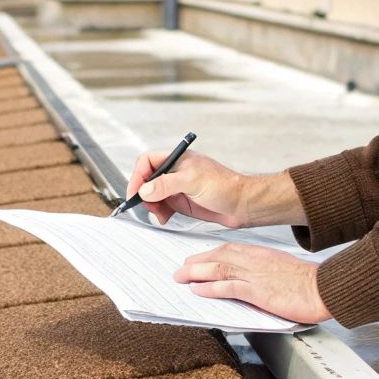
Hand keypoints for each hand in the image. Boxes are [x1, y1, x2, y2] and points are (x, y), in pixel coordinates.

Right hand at [127, 150, 249, 226]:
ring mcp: (178, 187)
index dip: (138, 175)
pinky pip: (163, 206)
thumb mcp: (192, 181)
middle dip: (144, 194)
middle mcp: (175, 172)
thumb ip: (166, 184)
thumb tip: (144, 190)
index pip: (147, 161)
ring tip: (160, 215)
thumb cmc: (224, 186)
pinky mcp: (182, 202)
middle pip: (147, 179)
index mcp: (177, 159)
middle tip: (148, 206)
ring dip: (152, 205)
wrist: (242, 205)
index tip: (136, 192)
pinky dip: (160, 213)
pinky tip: (165, 218)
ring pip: (153, 195)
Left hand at [173, 242, 331, 324]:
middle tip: (181, 269)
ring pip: (218, 269)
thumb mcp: (281, 269)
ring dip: (196, 273)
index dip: (208, 254)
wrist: (322, 288)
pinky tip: (197, 290)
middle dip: (196, 262)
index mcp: (260, 253)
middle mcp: (254, 260)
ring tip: (180, 278)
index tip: (196, 259)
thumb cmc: (306, 282)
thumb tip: (249, 280)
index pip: (228, 249)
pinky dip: (210, 288)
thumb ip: (263, 270)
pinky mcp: (257, 291)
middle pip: (218, 256)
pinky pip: (228, 287)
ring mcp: (254, 275)